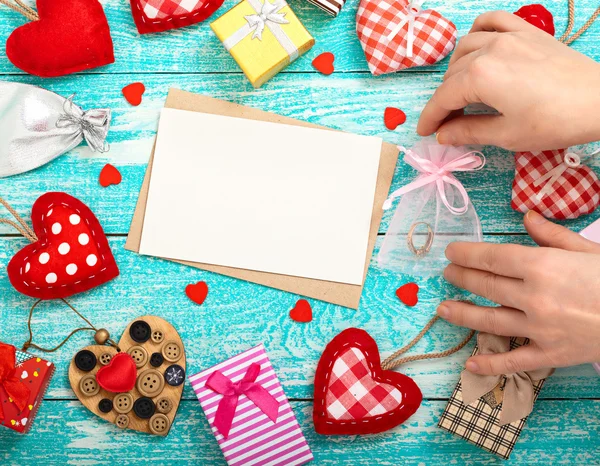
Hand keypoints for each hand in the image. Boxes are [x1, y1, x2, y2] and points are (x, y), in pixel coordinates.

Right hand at [417, 11, 599, 150]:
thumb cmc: (554, 121)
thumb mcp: (506, 134)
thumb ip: (468, 132)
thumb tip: (443, 135)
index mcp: (480, 76)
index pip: (444, 97)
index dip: (431, 118)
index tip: (425, 132)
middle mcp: (489, 50)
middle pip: (452, 75)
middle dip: (443, 100)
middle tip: (445, 122)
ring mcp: (509, 37)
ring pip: (466, 47)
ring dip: (456, 69)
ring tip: (460, 89)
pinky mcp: (527, 32)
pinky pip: (493, 21)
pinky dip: (479, 31)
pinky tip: (477, 45)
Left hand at [437, 210, 599, 374]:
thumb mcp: (585, 250)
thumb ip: (550, 235)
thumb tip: (526, 216)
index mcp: (541, 266)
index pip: (491, 258)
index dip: (465, 254)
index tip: (450, 252)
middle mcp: (534, 297)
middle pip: (485, 286)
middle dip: (461, 278)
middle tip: (446, 273)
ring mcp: (539, 328)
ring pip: (490, 321)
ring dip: (462, 314)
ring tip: (442, 308)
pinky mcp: (550, 354)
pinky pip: (514, 361)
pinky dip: (491, 365)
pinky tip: (470, 365)